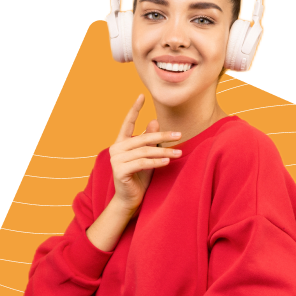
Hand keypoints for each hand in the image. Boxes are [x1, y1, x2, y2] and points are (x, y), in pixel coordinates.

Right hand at [109, 94, 181, 213]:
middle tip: (179, 135)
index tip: (141, 95)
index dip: (134, 109)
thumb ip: (149, 140)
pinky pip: (142, 163)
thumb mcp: (147, 156)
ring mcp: (116, 160)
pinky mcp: (120, 171)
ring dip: (164, 151)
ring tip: (179, 153)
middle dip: (163, 136)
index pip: (127, 123)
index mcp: (121, 142)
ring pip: (144, 151)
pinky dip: (156, 162)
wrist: (130, 200)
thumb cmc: (139, 177)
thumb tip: (154, 120)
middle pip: (143, 138)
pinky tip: (168, 162)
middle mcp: (116, 148)